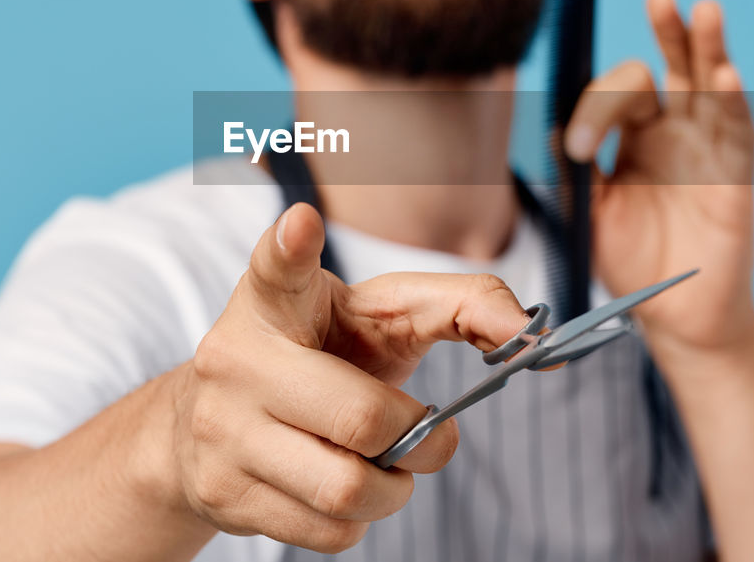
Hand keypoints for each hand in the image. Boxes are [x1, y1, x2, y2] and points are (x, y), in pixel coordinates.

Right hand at [164, 202, 531, 552]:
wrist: (215, 421)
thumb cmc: (322, 354)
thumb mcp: (377, 315)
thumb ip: (459, 306)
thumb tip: (538, 338)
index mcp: (274, 300)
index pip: (277, 267)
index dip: (291, 246)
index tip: (303, 223)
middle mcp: (237, 359)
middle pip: (362, 419)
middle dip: (418, 439)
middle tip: (430, 435)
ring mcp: (222, 431)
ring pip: (346, 489)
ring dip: (394, 488)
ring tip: (384, 464)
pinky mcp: (222, 495)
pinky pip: (326, 532)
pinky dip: (359, 520)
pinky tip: (341, 488)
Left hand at [562, 0, 753, 353]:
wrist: (674, 319)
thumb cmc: (632, 264)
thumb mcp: (589, 216)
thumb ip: (575, 174)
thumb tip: (554, 129)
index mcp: (634, 138)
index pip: (618, 96)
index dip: (595, 112)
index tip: (578, 149)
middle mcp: (673, 133)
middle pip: (672, 69)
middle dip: (666, 31)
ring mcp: (707, 151)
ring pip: (710, 86)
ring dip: (707, 48)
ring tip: (703, 9)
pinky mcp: (735, 177)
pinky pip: (737, 132)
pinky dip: (732, 102)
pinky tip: (724, 73)